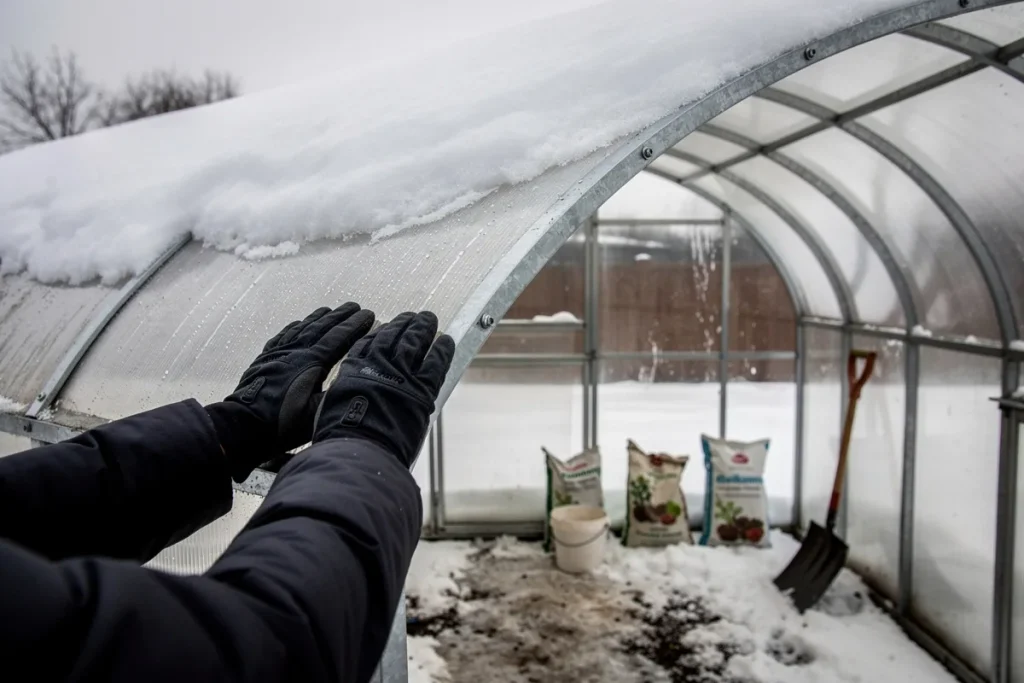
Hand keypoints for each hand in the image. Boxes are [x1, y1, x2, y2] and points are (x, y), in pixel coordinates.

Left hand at [207, 303, 375, 480]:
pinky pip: (282, 336)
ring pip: (302, 328)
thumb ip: (338, 393)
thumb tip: (359, 376)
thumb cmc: (282, 423)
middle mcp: (296, 351)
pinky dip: (293, 327)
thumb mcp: (316, 414)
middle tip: (356, 306)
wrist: (243, 424)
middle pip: (322, 327)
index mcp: (312, 362)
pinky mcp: (265, 358)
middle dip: (341, 316)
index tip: (369, 315)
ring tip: (331, 309)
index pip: (339, 338)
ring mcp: (279, 353)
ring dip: (318, 317)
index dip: (355, 326)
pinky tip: (298, 323)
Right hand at [313, 311, 453, 467]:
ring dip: (423, 327)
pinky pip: (436, 361)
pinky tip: (446, 340)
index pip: (369, 342)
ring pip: (415, 342)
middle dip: (404, 324)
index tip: (386, 326)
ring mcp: (402, 374)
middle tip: (414, 316)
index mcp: (355, 368)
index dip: (380, 332)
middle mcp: (379, 365)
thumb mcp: (333, 404)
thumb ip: (346, 391)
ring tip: (428, 318)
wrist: (360, 447)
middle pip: (394, 336)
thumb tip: (351, 394)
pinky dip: (442, 349)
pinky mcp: (422, 387)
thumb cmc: (342, 435)